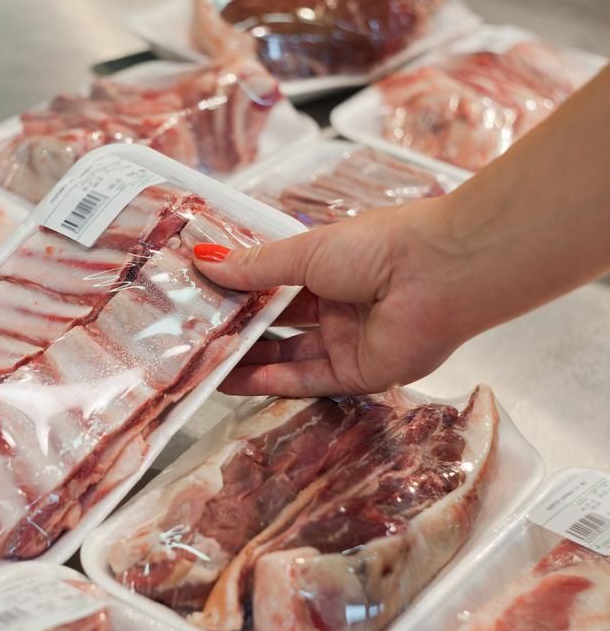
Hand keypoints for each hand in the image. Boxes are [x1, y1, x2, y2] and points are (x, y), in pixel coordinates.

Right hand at [194, 196, 469, 396]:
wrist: (438, 274)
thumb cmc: (374, 248)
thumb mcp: (304, 252)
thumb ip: (254, 267)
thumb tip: (204, 261)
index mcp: (330, 268)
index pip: (276, 285)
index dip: (240, 293)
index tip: (200, 299)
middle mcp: (339, 306)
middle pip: (279, 324)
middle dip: (238, 331)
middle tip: (192, 338)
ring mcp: (349, 342)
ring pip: (288, 356)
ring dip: (247, 361)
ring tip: (200, 365)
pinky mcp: (359, 374)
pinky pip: (307, 380)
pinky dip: (269, 381)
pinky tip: (232, 381)